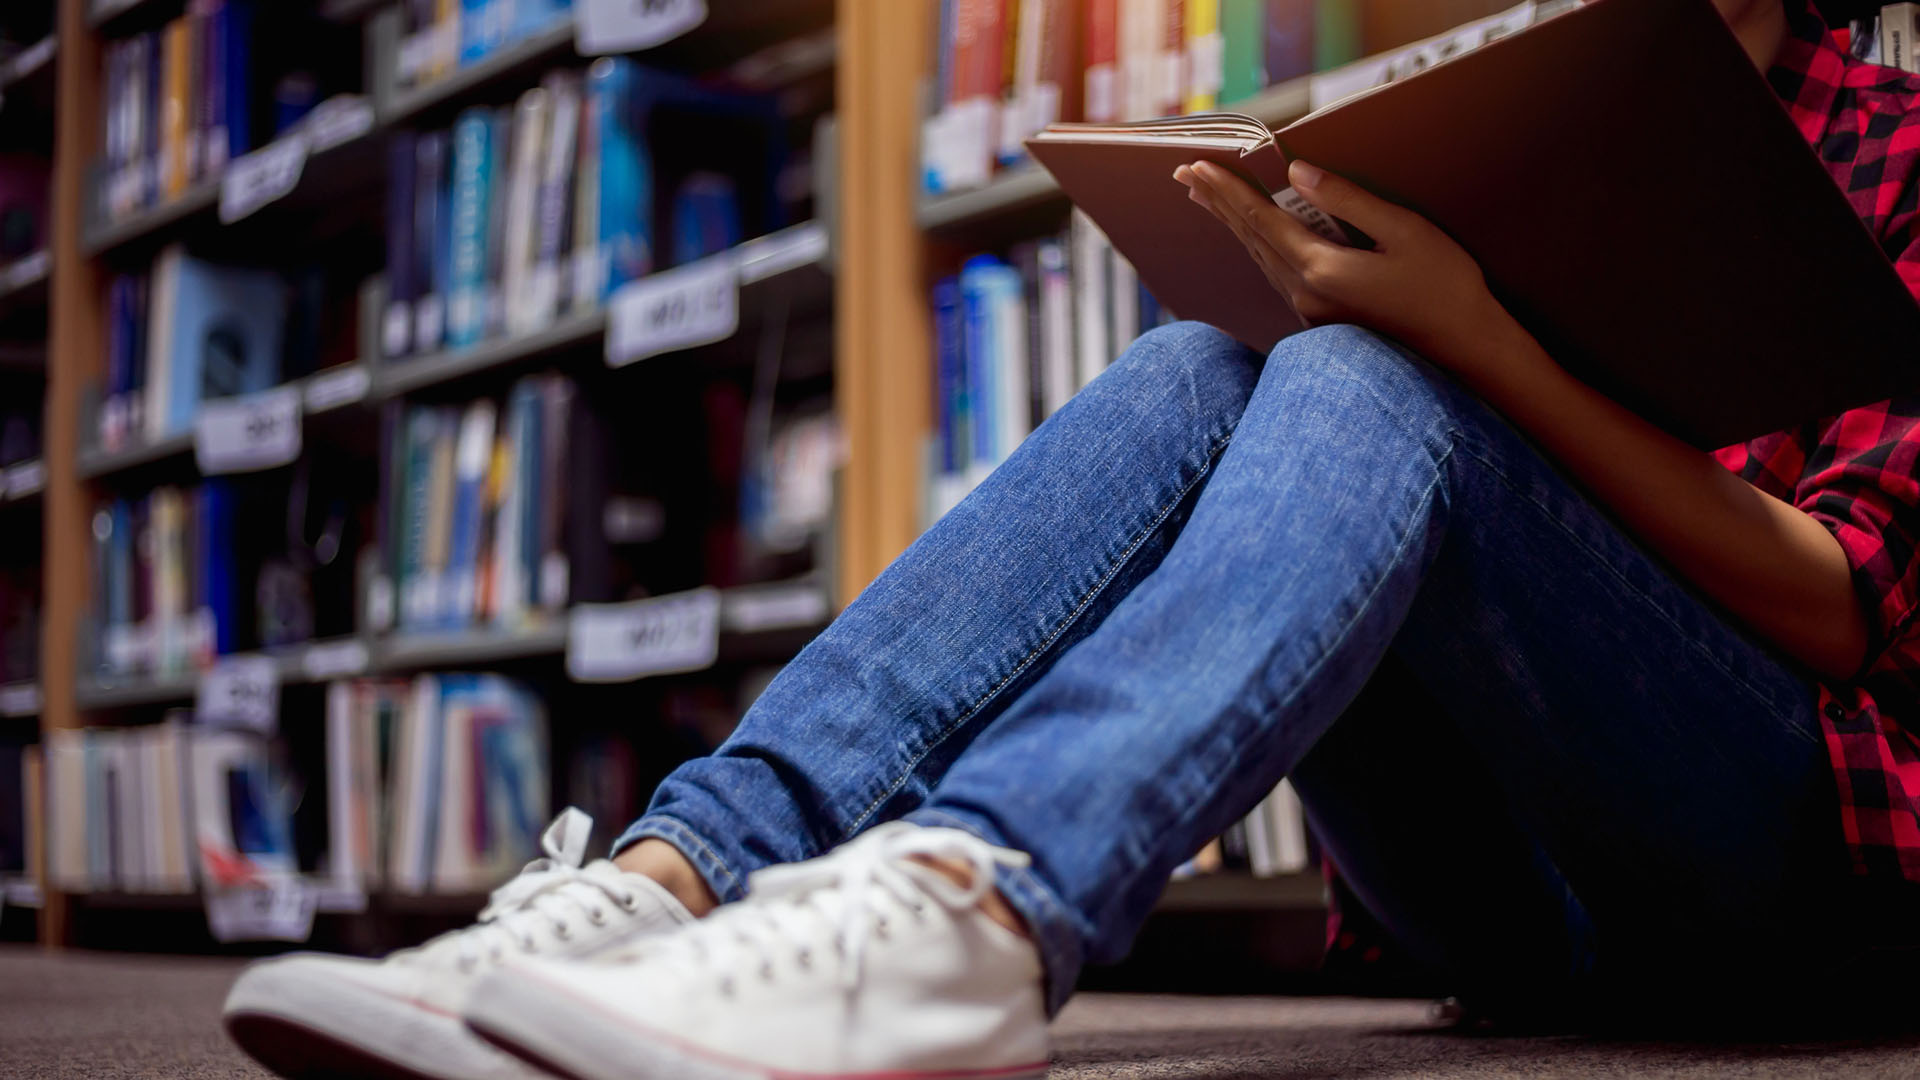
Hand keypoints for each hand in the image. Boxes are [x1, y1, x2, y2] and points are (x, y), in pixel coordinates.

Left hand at [1175, 158, 1522, 383]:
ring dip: (1232, 224)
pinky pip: (1276, 273)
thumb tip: (1297, 172)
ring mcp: (1310, 312)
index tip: (1196, 165)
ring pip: (1260, 258)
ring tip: (1205, 197)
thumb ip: (1347, 200)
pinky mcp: (1321, 320)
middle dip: (1216, 203)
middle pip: (1250, 239)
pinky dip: (1257, 245)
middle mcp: (1305, 294)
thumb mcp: (1404, 231)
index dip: (1225, 190)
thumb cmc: (1444, 287)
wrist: (1464, 353)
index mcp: (1321, 269)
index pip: (1259, 219)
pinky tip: (1252, 234)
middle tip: (1184, 173)